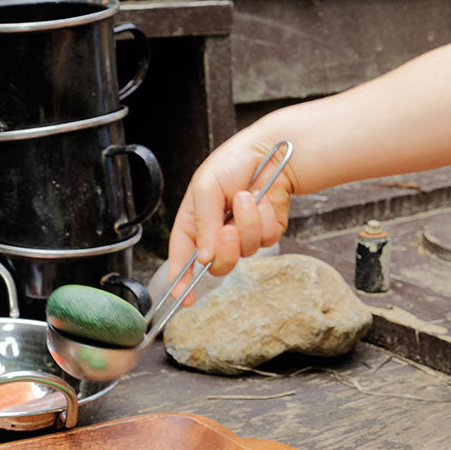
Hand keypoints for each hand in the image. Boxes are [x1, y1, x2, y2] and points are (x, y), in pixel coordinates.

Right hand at [167, 127, 298, 300]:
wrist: (269, 152)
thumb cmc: (232, 162)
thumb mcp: (206, 187)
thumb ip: (203, 224)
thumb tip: (202, 258)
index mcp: (194, 222)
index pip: (183, 257)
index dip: (181, 280)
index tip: (183, 297)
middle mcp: (217, 233)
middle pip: (217, 264)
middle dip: (225, 249)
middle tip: (228, 229)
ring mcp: (243, 235)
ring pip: (246, 252)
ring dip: (249, 223)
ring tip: (247, 197)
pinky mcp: (267, 232)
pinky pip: (268, 239)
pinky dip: (267, 218)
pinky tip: (263, 199)